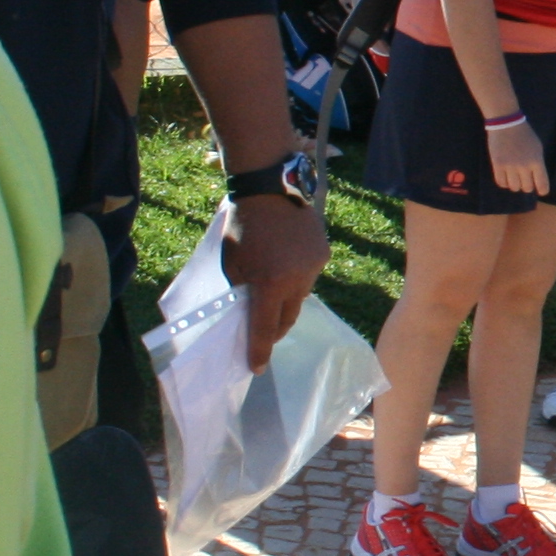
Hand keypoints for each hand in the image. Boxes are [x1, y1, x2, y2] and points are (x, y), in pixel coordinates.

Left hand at [219, 192, 328, 370]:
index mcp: (268, 284)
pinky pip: (309, 276)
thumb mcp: (232, 263)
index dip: (259, 351)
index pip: (263, 328)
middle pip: (287, 318)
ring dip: (286, 298)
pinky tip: (287, 260)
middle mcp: (296, 280)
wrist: (271, 187)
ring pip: (300, 297)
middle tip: (264, 332)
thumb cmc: (243, 226)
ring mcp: (313, 267)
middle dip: (275, 328)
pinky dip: (296, 276)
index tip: (256, 368)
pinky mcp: (323, 254)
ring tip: (274, 284)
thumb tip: (250, 309)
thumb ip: (242, 289)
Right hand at [484, 118, 548, 194]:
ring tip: (514, 176)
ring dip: (514, 184)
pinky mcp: (497, 165)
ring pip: (514, 188)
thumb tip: (537, 180)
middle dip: (527, 185)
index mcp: (537, 161)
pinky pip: (501, 183)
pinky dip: (504, 182)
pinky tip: (505, 176)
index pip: (542, 185)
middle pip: (527, 188)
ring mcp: (510, 166)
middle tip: (524, 179)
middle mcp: (524, 166)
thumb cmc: (525, 135)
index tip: (540, 190)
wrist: (506, 123)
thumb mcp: (537, 148)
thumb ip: (538, 164)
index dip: (542, 190)